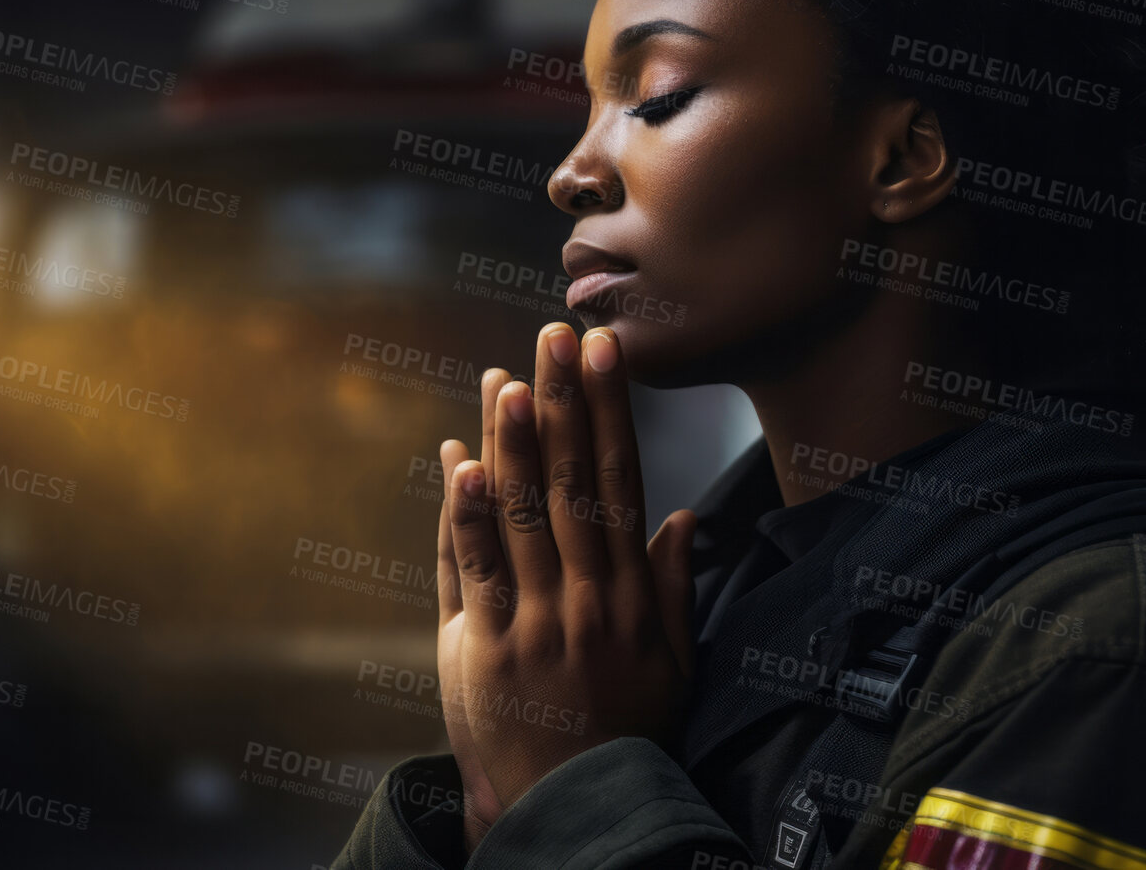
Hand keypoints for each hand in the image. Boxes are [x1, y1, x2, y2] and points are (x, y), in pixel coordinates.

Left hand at [435, 324, 696, 851]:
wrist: (577, 809)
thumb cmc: (627, 734)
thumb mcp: (674, 663)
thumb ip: (675, 586)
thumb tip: (686, 517)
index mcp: (633, 593)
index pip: (622, 480)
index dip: (611, 411)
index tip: (607, 352)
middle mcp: (589, 597)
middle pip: (572, 482)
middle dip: (562, 404)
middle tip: (557, 335)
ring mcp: (536, 622)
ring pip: (523, 515)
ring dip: (512, 443)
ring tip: (506, 379)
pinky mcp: (487, 649)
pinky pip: (474, 569)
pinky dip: (465, 515)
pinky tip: (459, 463)